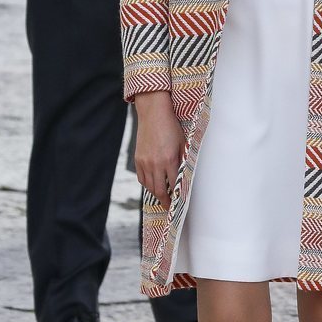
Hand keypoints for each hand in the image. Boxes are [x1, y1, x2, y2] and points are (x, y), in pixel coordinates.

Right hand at [134, 91, 185, 208]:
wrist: (153, 114)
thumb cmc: (171, 127)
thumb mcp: (182, 143)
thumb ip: (183, 160)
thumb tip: (184, 176)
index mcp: (169, 160)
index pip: (174, 185)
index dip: (178, 196)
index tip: (180, 203)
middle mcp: (155, 164)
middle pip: (160, 190)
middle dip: (165, 201)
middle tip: (170, 208)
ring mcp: (144, 162)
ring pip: (149, 186)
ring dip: (156, 194)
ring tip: (163, 198)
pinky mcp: (137, 159)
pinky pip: (142, 178)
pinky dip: (147, 185)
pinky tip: (153, 186)